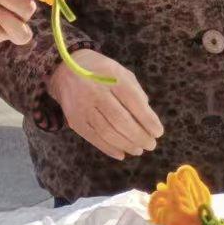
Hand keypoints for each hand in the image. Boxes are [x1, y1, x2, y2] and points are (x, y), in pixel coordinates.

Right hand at [48, 50, 163, 160]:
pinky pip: (94, 138)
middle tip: (151, 145)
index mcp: (110, 76)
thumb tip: (148, 118)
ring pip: (107, 132)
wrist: (65, 70)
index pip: (133, 101)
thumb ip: (135, 91)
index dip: (148, 119)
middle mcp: (95, 91)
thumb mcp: (120, 71)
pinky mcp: (75, 120)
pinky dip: (109, 149)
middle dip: (139, 136)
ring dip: (126, 145)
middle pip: (120, 120)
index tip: (158, 132)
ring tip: (138, 150)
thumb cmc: (100, 71)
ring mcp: (83, 106)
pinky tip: (121, 153)